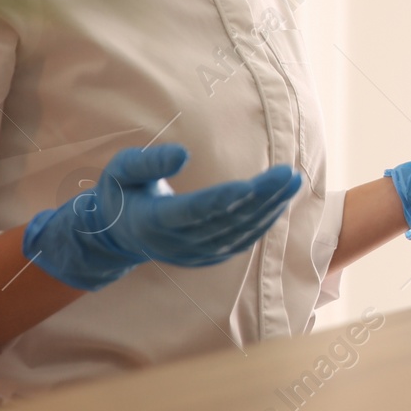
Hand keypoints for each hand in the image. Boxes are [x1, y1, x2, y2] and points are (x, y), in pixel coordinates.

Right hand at [22, 144, 302, 290]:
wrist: (119, 234)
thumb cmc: (122, 192)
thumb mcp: (121, 170)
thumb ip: (149, 162)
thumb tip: (184, 153)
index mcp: (151, 221)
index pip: (194, 211)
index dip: (224, 200)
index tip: (253, 184)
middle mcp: (175, 243)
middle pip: (225, 222)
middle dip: (260, 199)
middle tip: (289, 174)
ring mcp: (193, 254)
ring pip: (238, 234)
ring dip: (269, 209)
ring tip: (291, 182)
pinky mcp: (206, 257)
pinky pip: (240, 242)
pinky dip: (262, 223)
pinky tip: (280, 201)